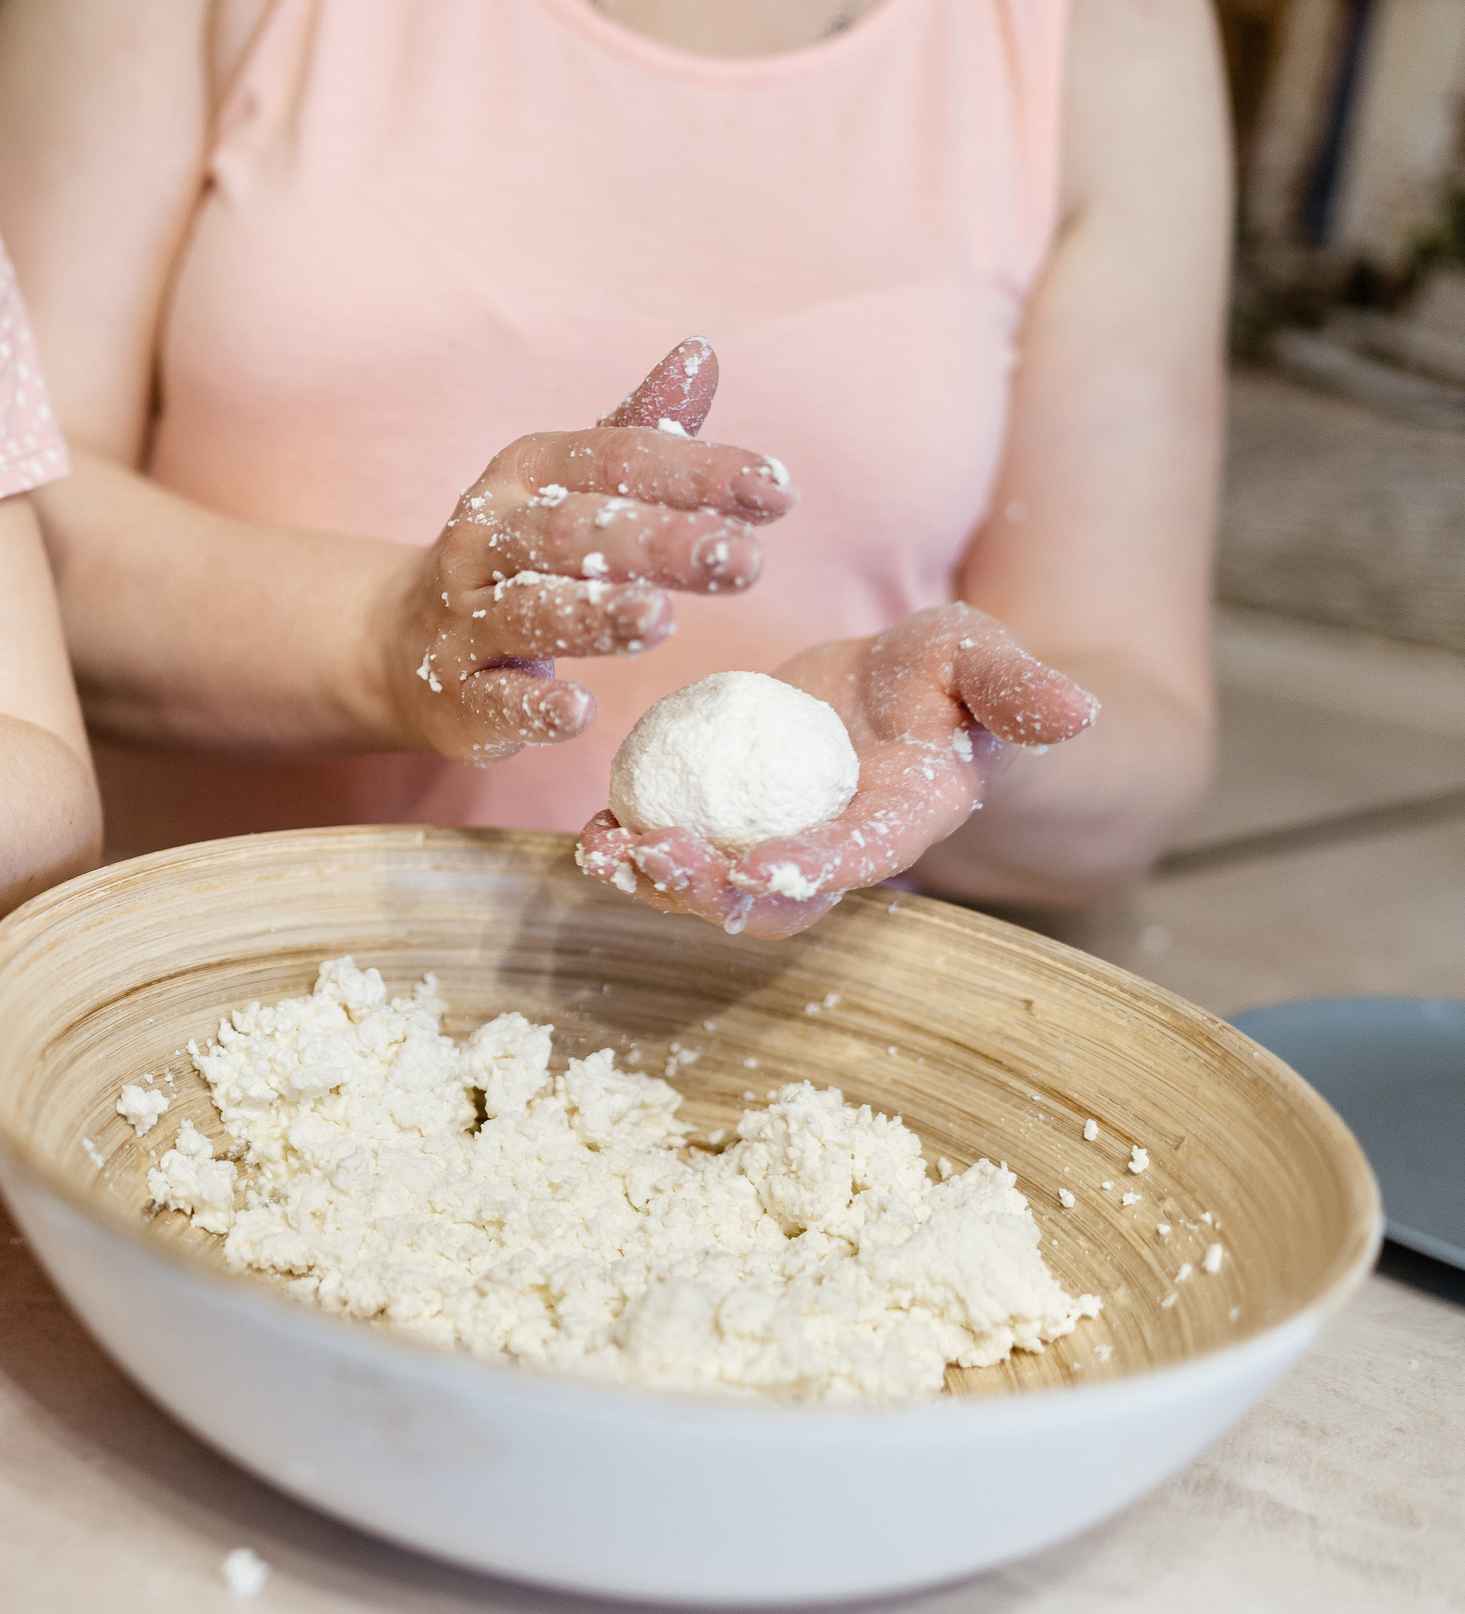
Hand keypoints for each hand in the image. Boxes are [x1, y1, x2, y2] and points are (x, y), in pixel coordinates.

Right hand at [380, 339, 798, 765]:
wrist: (404, 644)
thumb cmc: (519, 557)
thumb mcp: (569, 486)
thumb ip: (639, 431)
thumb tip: (700, 353)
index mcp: (520, 476)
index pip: (612, 459)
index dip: (694, 471)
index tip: (777, 491)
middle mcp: (483, 540)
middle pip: (570, 532)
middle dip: (657, 543)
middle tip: (742, 560)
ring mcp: (463, 619)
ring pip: (528, 610)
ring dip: (595, 615)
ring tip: (661, 618)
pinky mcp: (456, 696)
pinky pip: (492, 699)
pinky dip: (533, 707)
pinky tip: (579, 711)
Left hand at [575, 604, 1100, 936]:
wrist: (900, 695)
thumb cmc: (951, 677)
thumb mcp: (984, 658)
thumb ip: (1020, 686)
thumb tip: (1080, 711)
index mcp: (903, 818)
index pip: (860, 856)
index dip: (812, 868)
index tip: (762, 868)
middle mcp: (835, 849)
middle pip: (771, 899)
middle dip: (709, 890)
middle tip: (652, 859)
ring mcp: (774, 841)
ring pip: (713, 886)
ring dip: (656, 879)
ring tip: (604, 852)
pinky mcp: (726, 819)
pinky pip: (675, 848)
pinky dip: (632, 846)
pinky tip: (591, 829)